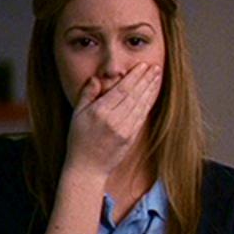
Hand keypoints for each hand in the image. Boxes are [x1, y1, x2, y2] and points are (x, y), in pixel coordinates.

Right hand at [64, 62, 161, 177]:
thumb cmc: (79, 140)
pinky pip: (141, 117)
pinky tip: (152, 94)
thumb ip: (87, 94)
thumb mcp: (77, 115)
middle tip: (155, 67)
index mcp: (100, 112)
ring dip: (150, 90)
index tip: (142, 66)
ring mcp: (124, 130)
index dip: (134, 77)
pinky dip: (148, 104)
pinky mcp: (131, 138)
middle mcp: (114, 120)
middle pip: (134, 95)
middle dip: (145, 80)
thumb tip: (96, 78)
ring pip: (140, 105)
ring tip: (157, 77)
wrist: (87, 167)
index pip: (121, 90)